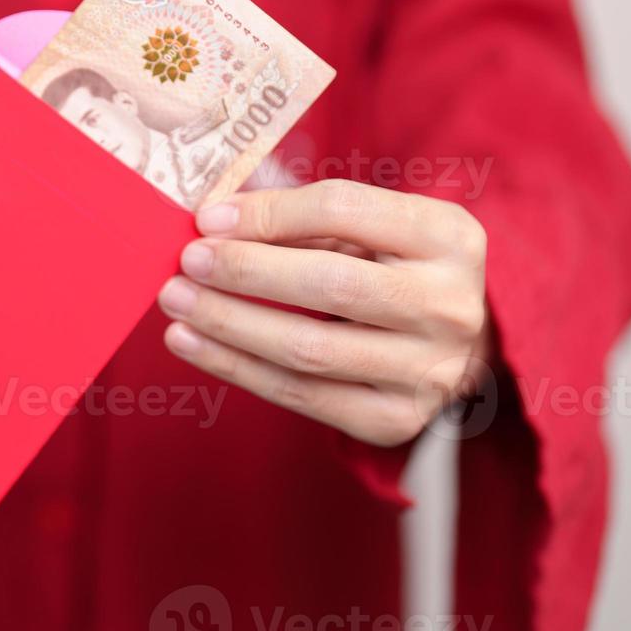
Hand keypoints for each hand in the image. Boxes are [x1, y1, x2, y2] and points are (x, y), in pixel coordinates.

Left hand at [158, 179, 492, 446]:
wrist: (453, 345)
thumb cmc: (393, 268)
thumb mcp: (371, 227)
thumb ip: (304, 216)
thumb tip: (215, 220)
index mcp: (449, 237)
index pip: (345, 210)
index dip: (269, 213)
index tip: (209, 218)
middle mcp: (449, 306)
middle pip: (331, 283)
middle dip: (246, 271)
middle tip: (187, 260)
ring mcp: (429, 371)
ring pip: (309, 347)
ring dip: (229, 322)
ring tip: (176, 301)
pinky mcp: (396, 420)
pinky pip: (300, 395)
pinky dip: (235, 367)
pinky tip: (191, 342)